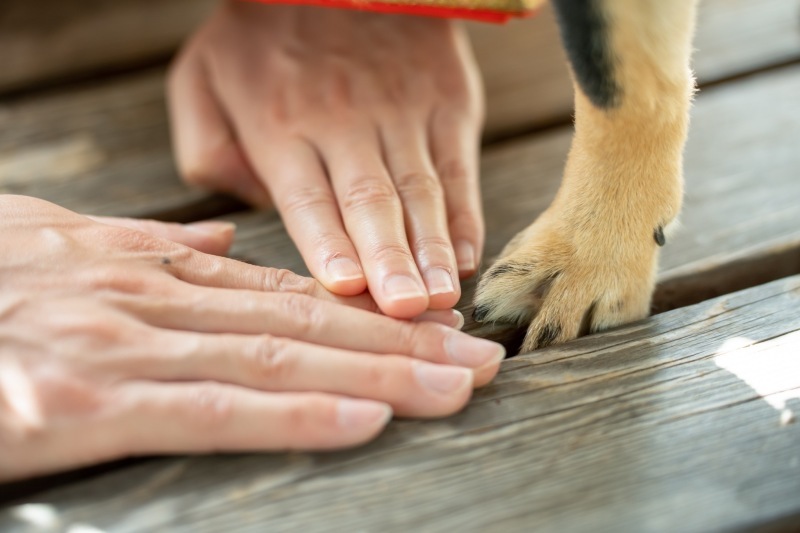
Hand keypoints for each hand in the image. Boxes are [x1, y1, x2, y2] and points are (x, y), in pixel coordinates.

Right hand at [0, 196, 503, 481]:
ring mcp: (124, 344)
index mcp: (151, 270)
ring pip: (281, 357)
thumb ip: (146, 248)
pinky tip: (366, 421)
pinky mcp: (83, 400)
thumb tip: (223, 246)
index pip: (287, 295)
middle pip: (306, 324)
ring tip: (459, 386)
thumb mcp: (55, 243)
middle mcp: (153, 298)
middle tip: (482, 359)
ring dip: (381, 374)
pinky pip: (212, 407)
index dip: (368, 316)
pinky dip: (296, 413)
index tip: (435, 328)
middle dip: (403, 343)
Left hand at [167, 3, 484, 317]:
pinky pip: (458, 166)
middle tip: (406, 312)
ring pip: (419, 190)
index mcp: (281, 124)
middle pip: (370, 202)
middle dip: (389, 262)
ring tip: (443, 296)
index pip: (308, 198)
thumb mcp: (203, 75)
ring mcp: (402, 112)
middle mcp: (345, 123)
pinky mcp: (445, 102)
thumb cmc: (264, 34)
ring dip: (432, 248)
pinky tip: (466, 256)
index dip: (329, 246)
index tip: (348, 291)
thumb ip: (207, 145)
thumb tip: (250, 204)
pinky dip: (465, 214)